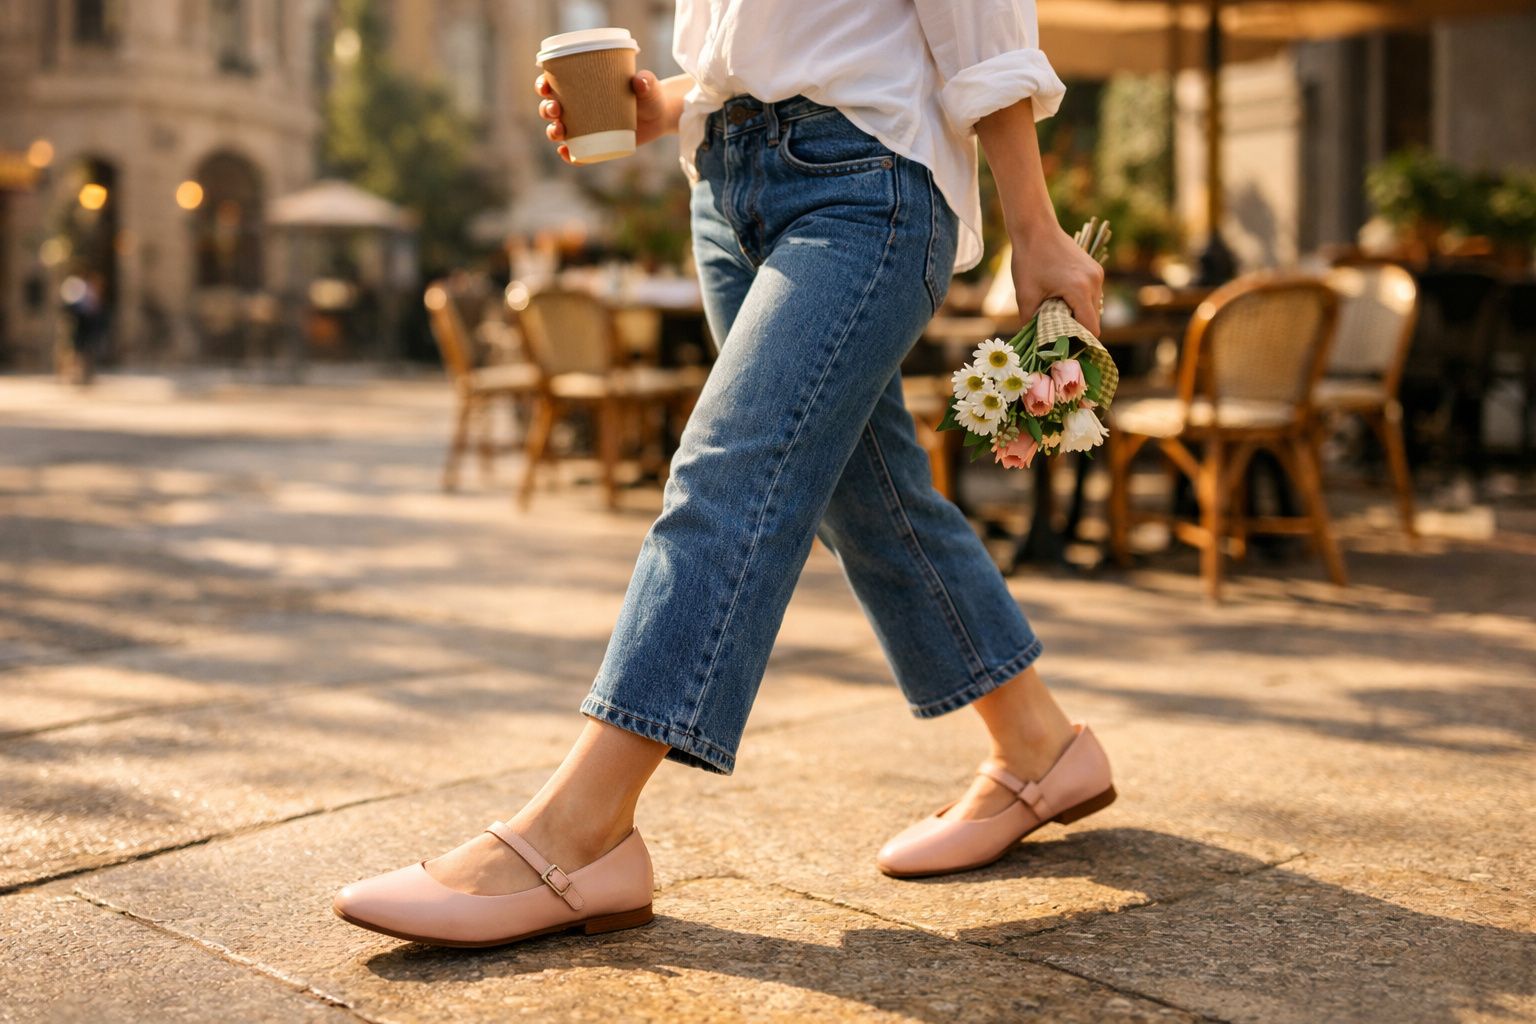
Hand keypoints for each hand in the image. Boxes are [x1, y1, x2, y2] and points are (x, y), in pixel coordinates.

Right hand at [536, 69, 672, 163]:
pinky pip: (576, 153)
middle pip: (551, 109)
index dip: (543, 85)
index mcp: (581, 87)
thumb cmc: (647, 94)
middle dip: (546, 110)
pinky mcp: (594, 145)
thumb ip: (645, 81)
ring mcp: (585, 128)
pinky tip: (566, 153)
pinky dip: (569, 155)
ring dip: (553, 131)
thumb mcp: (647, 87)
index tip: (545, 86)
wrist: (658, 115)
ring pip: (559, 130)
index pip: (553, 85)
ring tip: (560, 130)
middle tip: (556, 109)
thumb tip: (640, 81)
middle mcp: (578, 108)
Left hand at [1009, 222, 1105, 335]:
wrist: (1036, 228)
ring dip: (1079, 316)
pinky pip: (1092, 295)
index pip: (1090, 328)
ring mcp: (1097, 274)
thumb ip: (1031, 323)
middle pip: (1093, 319)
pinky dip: (1081, 303)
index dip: (1081, 344)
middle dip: (1078, 331)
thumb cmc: (1028, 260)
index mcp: (1079, 289)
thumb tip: (1033, 345)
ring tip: (1058, 318)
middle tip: (1059, 338)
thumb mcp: (1026, 296)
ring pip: (1093, 307)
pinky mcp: (1095, 269)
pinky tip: (1063, 302)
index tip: (1068, 352)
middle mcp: (1094, 282)